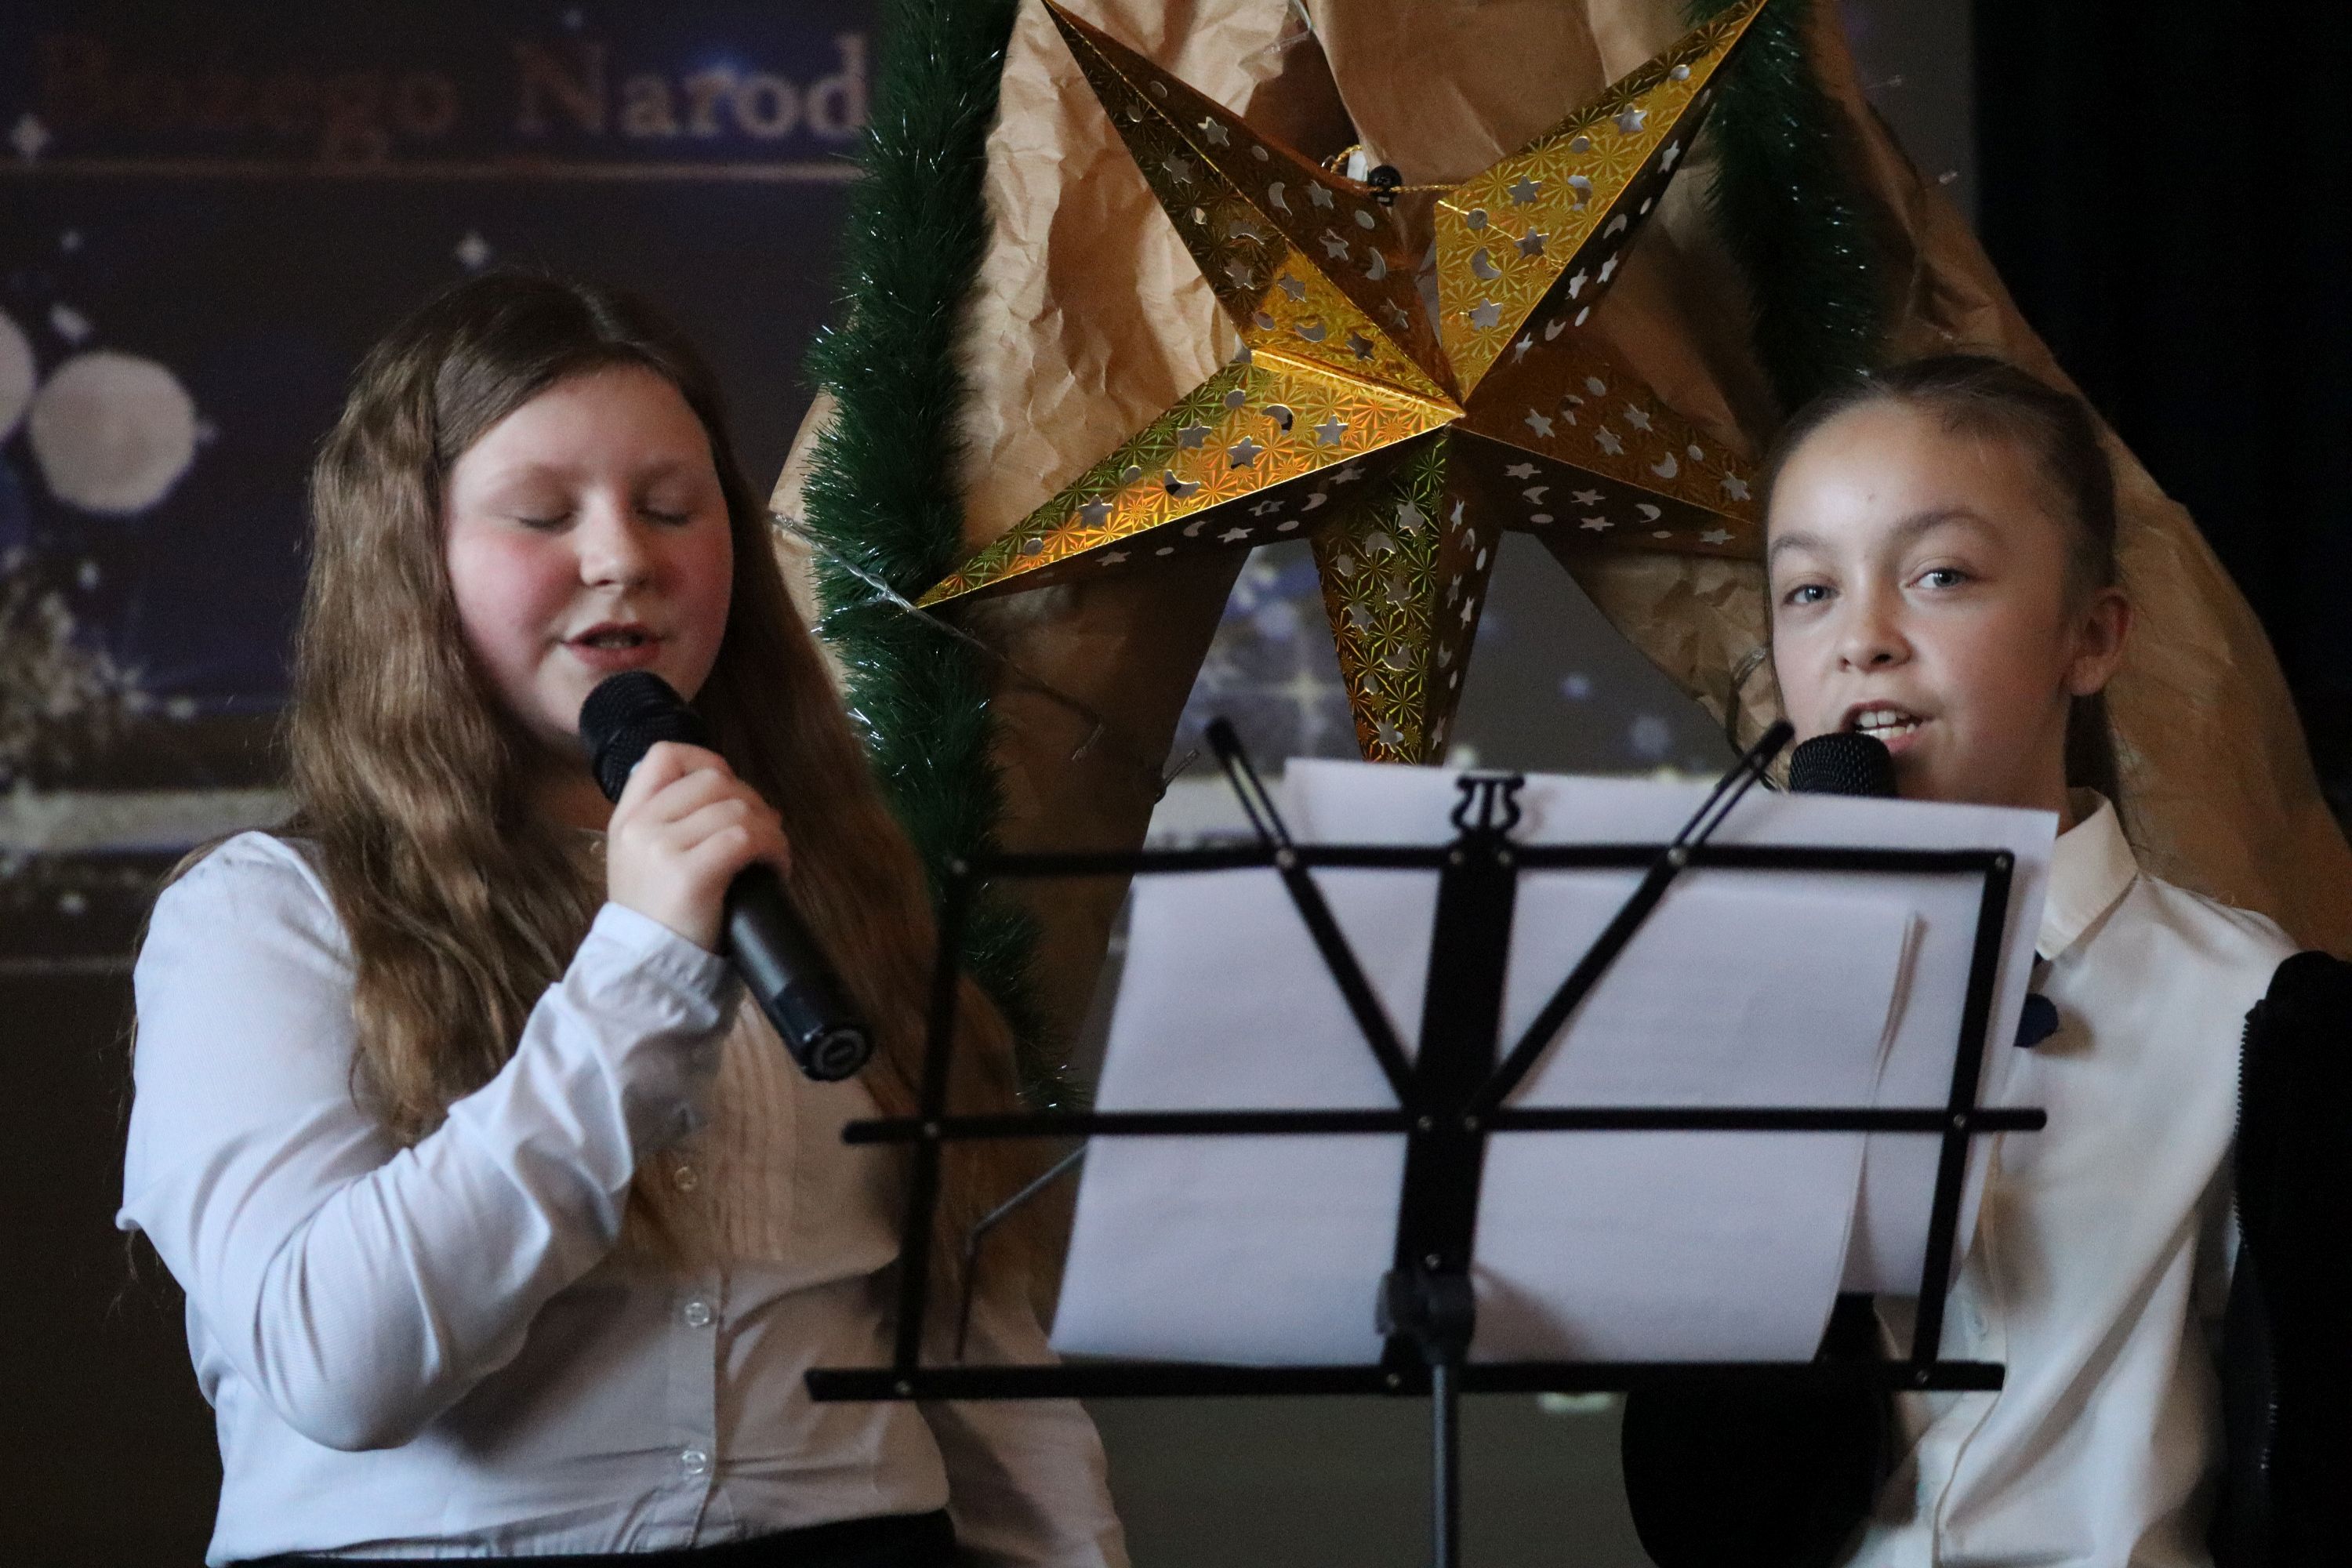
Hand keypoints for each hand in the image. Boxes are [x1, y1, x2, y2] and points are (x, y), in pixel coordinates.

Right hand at [604, 742, 790, 951]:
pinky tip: (775, 867)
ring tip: (773, 854)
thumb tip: (737, 797)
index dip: (706, 760)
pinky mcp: (690, 875)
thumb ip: (671, 826)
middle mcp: (640, 826)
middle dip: (750, 799)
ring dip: (769, 827)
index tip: (731, 787)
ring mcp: (662, 848)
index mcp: (627, 819)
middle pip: (713, 778)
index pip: (663, 756)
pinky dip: (772, 847)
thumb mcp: (645, 864)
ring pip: (737, 807)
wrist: (647, 974)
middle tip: (765, 831)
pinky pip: (745, 837)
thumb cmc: (658, 923)